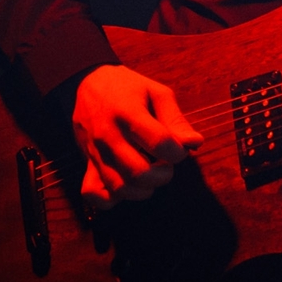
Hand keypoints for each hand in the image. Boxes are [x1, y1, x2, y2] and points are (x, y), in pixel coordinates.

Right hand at [71, 64, 203, 208]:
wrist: (89, 82)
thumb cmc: (128, 88)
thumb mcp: (156, 93)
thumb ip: (176, 119)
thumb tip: (195, 144)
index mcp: (128, 112)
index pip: (159, 143)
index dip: (178, 152)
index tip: (179, 149)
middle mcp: (108, 135)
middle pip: (139, 173)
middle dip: (163, 175)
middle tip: (166, 163)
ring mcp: (94, 152)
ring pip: (120, 188)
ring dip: (143, 189)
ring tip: (150, 173)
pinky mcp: (86, 164)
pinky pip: (94, 195)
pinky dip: (113, 199)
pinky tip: (127, 185)